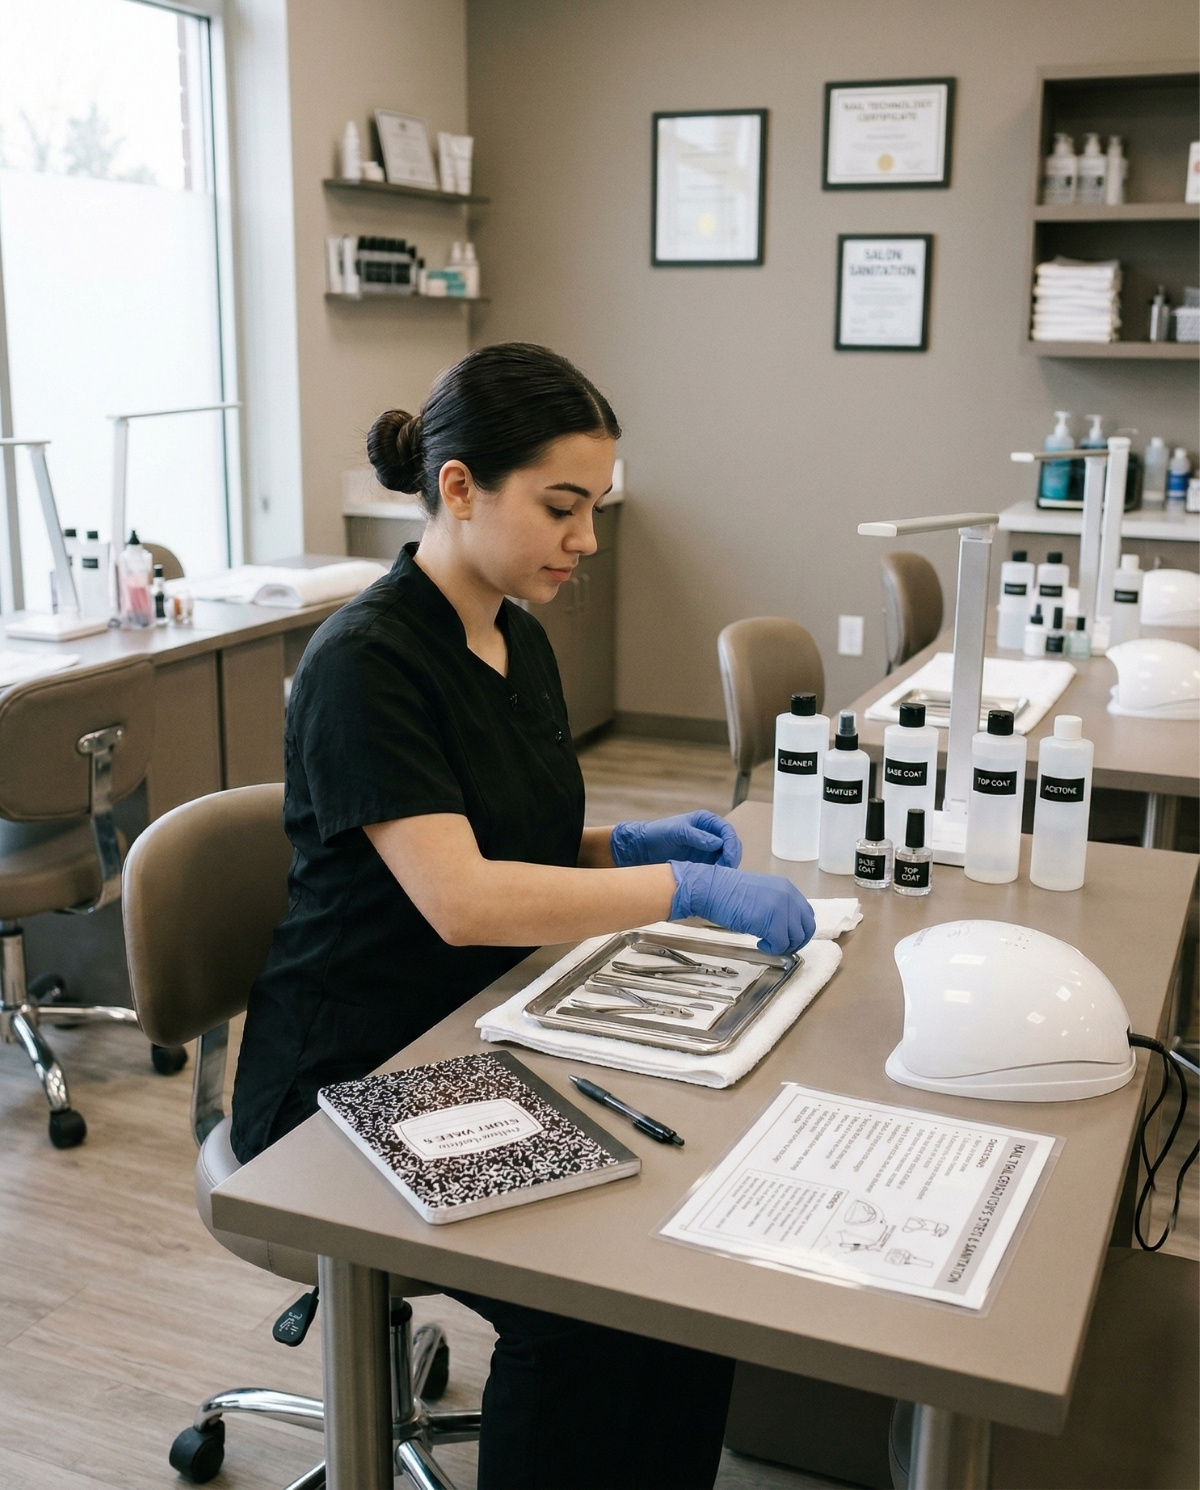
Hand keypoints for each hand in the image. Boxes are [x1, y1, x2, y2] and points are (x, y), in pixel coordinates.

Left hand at [610, 811, 741, 868]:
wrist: (643, 848)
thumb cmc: (658, 833)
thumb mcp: (677, 832)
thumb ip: (697, 836)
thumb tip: (718, 843)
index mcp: (706, 821)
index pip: (727, 831)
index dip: (731, 844)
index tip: (729, 857)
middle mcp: (710, 834)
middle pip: (731, 846)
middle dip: (731, 857)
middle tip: (726, 870)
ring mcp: (708, 849)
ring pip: (726, 859)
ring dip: (726, 867)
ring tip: (718, 877)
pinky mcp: (703, 862)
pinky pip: (716, 868)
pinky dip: (718, 874)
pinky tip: (713, 880)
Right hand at [668, 862, 814, 954]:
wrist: (711, 889)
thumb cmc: (729, 892)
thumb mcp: (761, 893)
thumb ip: (777, 905)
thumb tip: (784, 927)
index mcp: (787, 888)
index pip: (807, 914)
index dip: (798, 929)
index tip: (786, 936)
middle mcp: (788, 897)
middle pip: (806, 927)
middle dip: (796, 941)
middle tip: (780, 945)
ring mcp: (779, 909)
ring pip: (795, 938)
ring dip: (783, 946)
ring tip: (767, 943)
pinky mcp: (768, 922)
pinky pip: (780, 944)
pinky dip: (772, 949)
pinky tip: (760, 943)